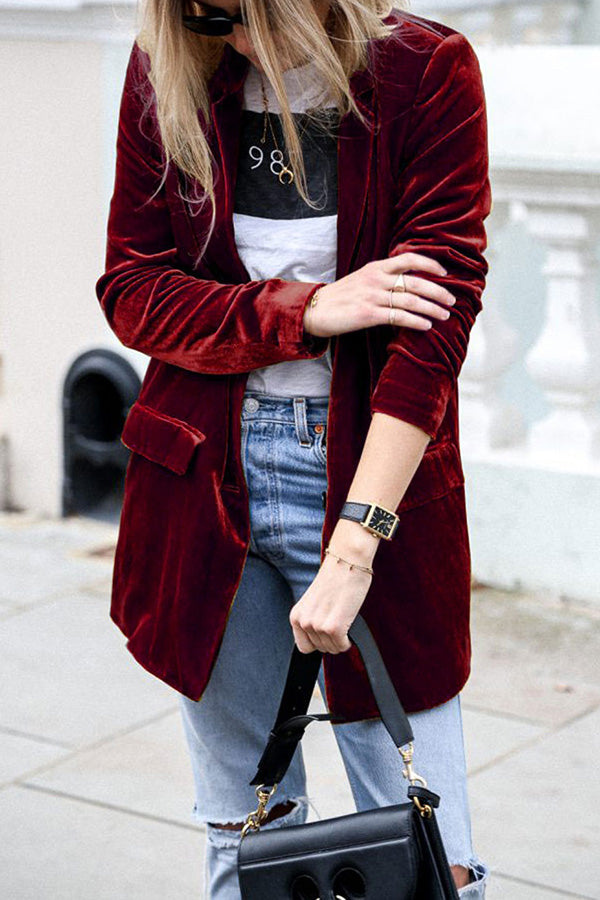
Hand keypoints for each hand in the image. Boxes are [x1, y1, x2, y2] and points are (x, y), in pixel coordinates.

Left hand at [289, 552, 371, 653]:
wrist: (346, 562)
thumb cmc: (334, 578)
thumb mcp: (314, 603)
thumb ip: (312, 621)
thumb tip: (319, 640)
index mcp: (296, 616)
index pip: (304, 647)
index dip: (318, 642)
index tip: (326, 634)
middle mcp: (303, 622)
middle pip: (320, 649)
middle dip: (332, 640)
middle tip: (339, 621)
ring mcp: (317, 626)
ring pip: (333, 649)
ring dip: (341, 640)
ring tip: (343, 620)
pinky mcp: (333, 628)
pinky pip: (343, 646)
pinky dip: (348, 640)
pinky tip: (349, 624)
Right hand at [304, 252, 454, 337]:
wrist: (315, 310)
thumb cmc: (341, 297)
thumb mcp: (363, 279)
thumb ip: (384, 279)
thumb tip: (409, 285)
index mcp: (376, 267)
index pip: (409, 258)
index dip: (430, 263)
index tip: (445, 273)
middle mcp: (376, 279)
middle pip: (416, 281)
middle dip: (438, 291)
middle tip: (452, 300)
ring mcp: (372, 296)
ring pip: (411, 300)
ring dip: (432, 308)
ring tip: (445, 316)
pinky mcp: (368, 314)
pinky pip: (398, 317)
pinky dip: (416, 321)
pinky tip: (426, 326)